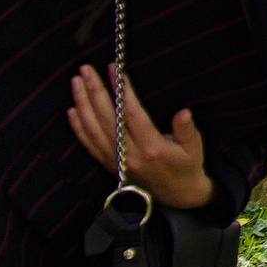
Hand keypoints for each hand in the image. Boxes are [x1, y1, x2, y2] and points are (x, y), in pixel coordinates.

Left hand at [68, 66, 212, 209]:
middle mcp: (131, 155)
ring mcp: (118, 161)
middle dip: (94, 92)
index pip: (132, 114)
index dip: (122, 91)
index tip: (114, 70)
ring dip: (82, 105)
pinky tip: (72, 110)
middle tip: (86, 70)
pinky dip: (78, 128)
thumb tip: (184, 113)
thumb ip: (187, 130)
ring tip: (76, 82)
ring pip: (93, 130)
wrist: (178, 197)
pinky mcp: (110, 166)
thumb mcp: (194, 147)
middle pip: (106, 119)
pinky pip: (89, 145)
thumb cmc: (187, 165)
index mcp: (152, 148)